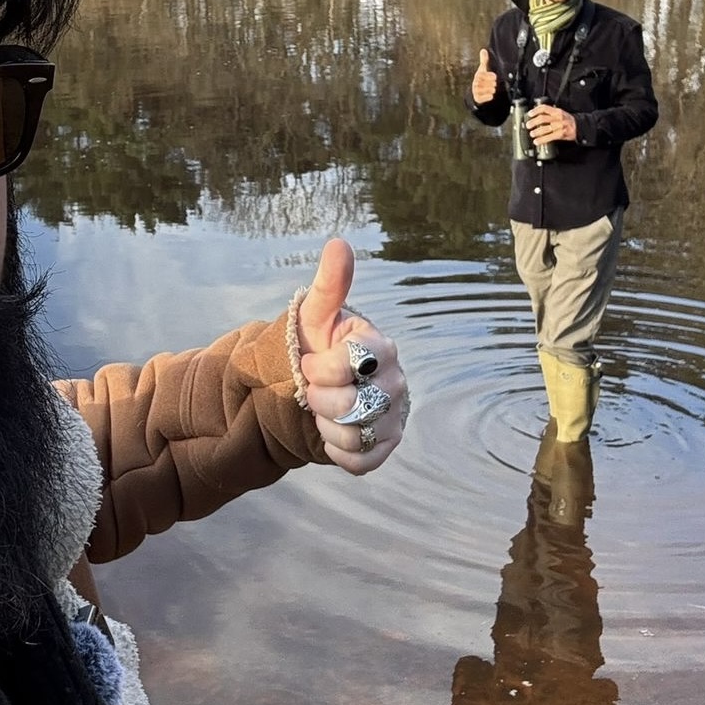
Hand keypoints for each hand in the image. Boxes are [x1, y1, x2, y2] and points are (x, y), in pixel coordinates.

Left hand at [296, 237, 406, 474]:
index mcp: (381, 347)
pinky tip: (330, 433)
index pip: (352, 363)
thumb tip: (338, 244)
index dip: (320, 368)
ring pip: (354, 434)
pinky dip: (337, 451)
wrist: (317, 386)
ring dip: (325, 425)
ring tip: (321, 411)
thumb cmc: (317, 344)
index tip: (309, 362)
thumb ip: (330, 284)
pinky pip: (361, 460)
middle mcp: (395, 381)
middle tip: (311, 390)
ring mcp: (394, 415)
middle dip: (318, 399)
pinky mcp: (386, 444)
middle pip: (351, 403)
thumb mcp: (316, 315)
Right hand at [471, 48, 497, 104]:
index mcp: (478, 76)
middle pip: (484, 83)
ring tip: (492, 89)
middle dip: (491, 84)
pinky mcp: (477, 98)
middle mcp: (475, 83)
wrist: (477, 91)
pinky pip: (482, 98)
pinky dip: (488, 97)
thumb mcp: (483, 69)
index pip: (481, 75)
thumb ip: (484, 60)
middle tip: (494, 84)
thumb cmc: (482, 78)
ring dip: (490, 90)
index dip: (489, 76)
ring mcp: (476, 91)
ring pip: (484, 90)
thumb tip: (483, 50)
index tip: (495, 77)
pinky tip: (491, 95)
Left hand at [526, 103, 576, 144]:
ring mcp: (559, 126)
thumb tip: (538, 115)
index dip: (535, 110)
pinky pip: (549, 137)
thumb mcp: (560, 113)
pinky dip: (541, 140)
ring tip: (532, 134)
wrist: (580, 127)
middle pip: (542, 118)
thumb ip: (550, 113)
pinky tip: (537, 141)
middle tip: (528, 125)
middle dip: (533, 122)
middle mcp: (558, 118)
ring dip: (536, 132)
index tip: (529, 114)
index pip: (544, 108)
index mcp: (557, 111)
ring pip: (544, 128)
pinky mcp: (560, 134)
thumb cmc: (568, 121)